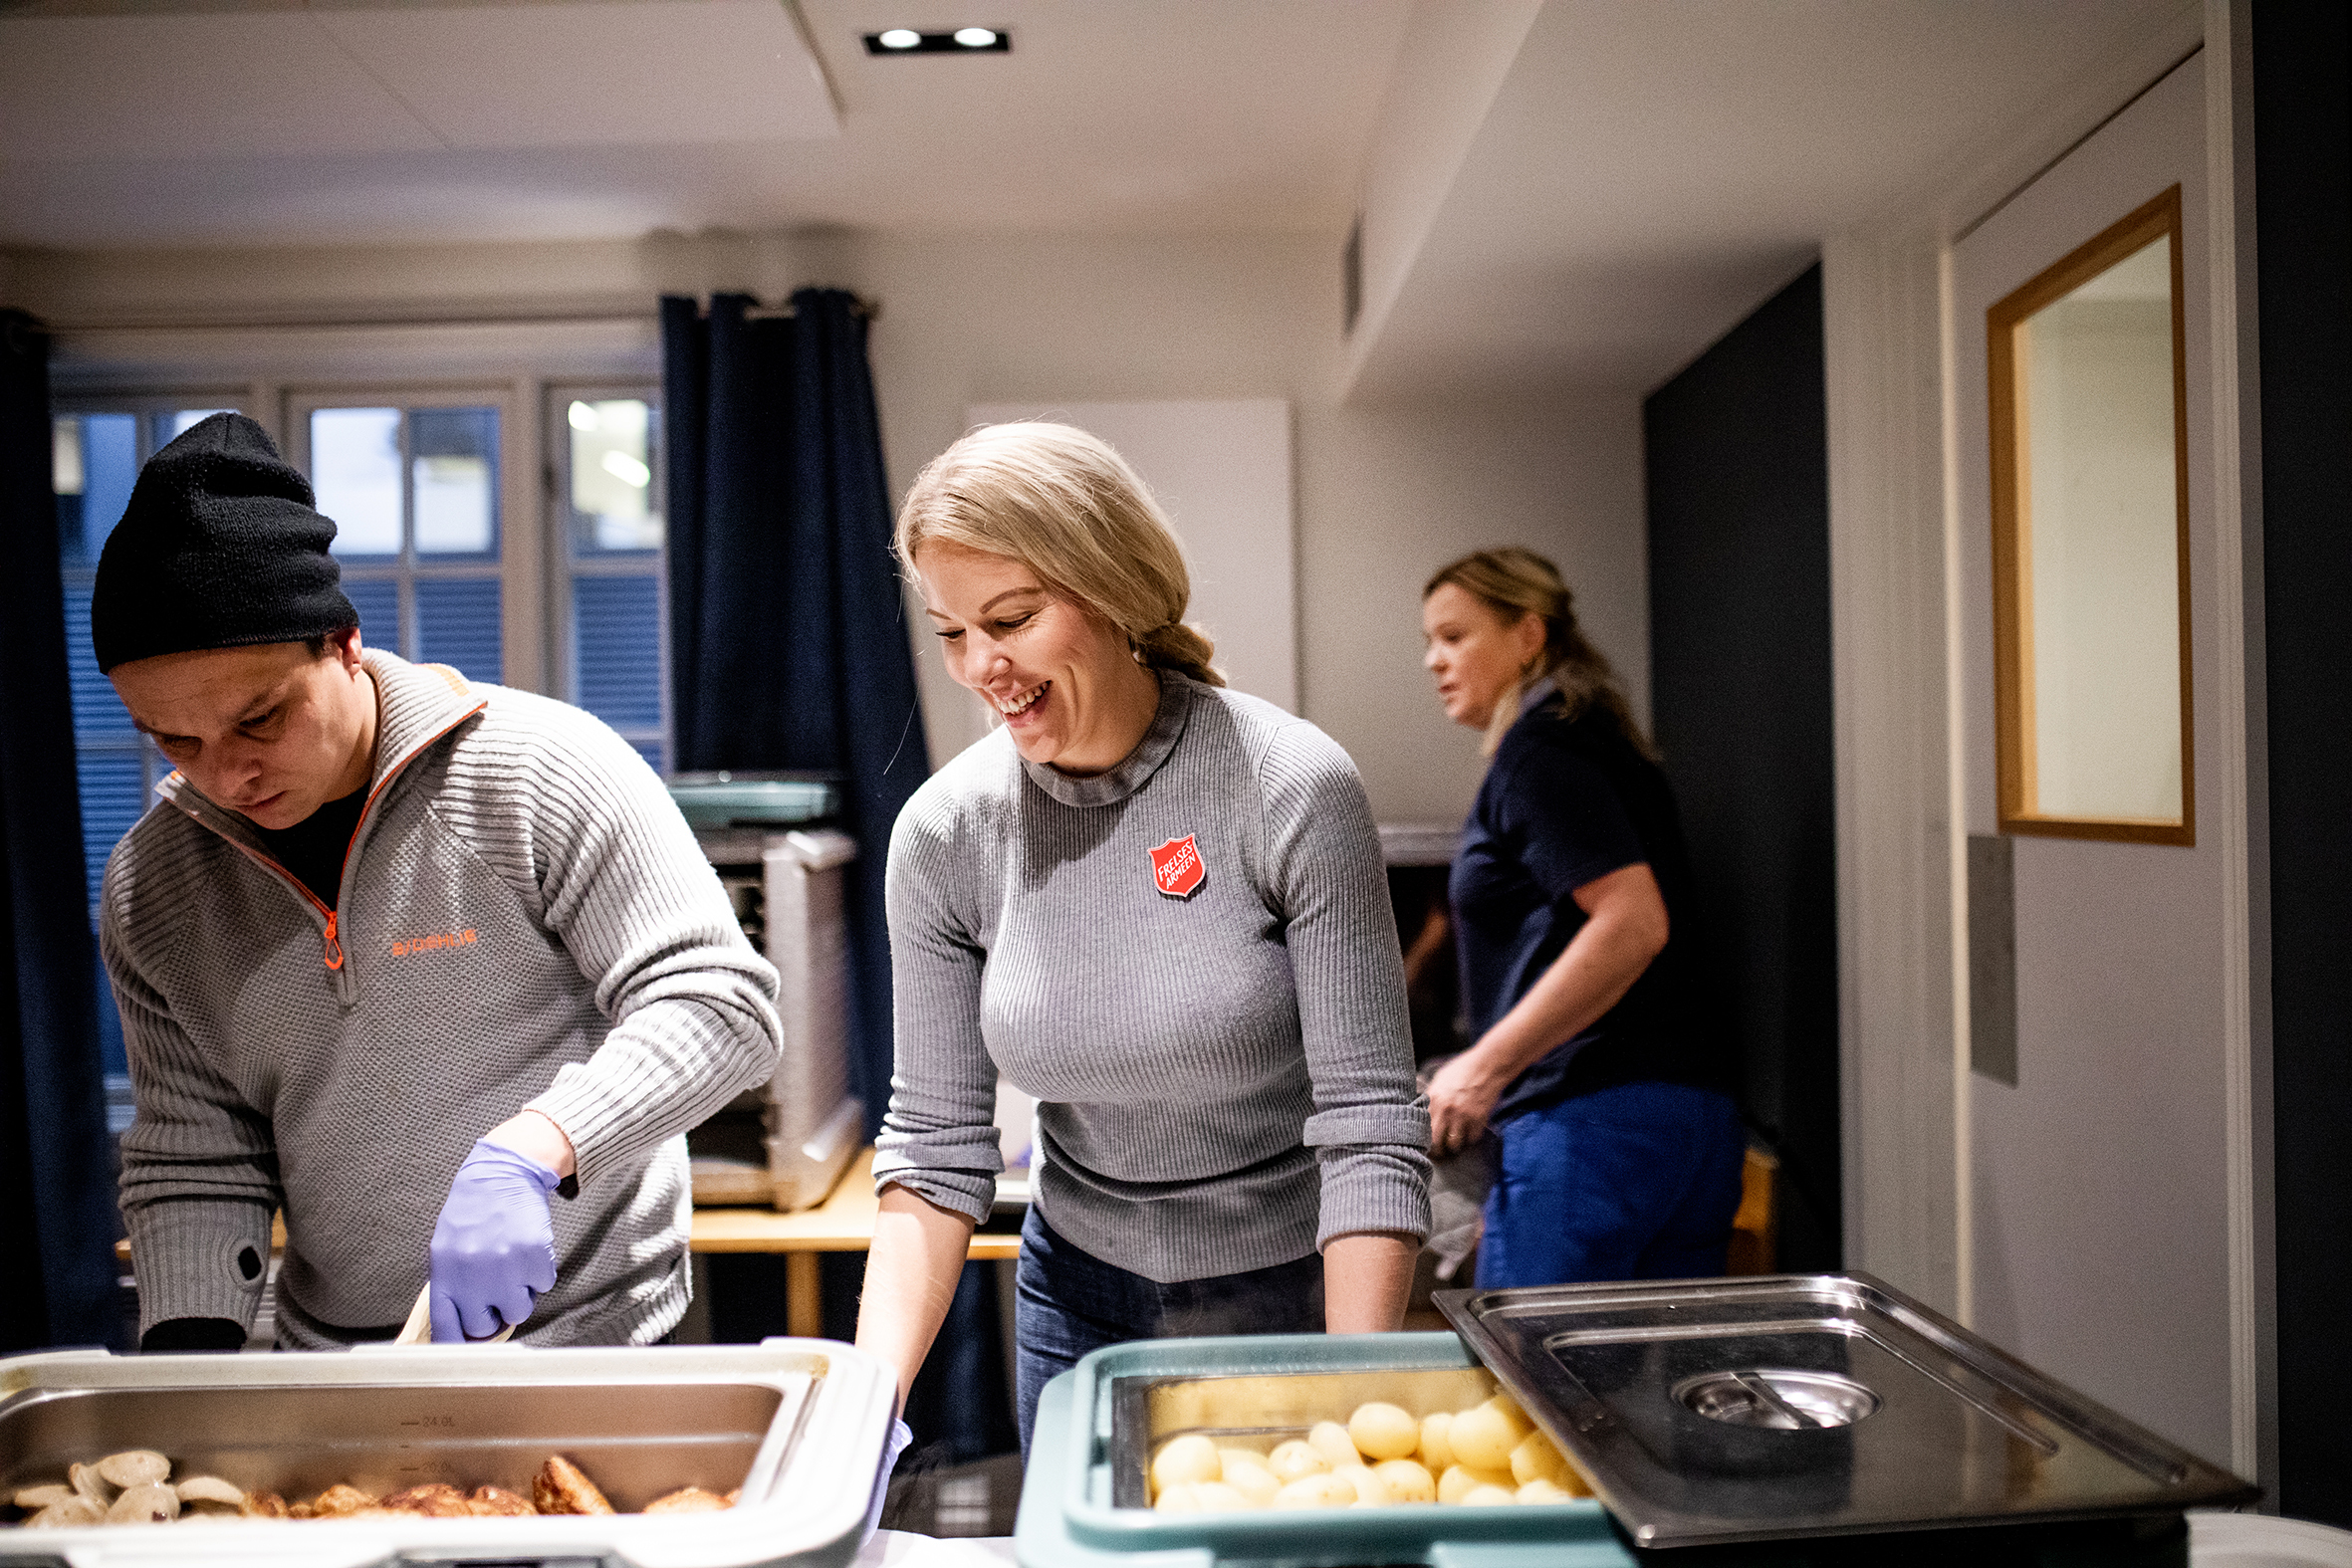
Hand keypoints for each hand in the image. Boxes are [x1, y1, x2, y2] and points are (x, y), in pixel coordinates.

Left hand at [430, 1137, 560, 1341]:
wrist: (501, 1176)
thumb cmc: (472, 1215)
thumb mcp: (447, 1251)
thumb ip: (453, 1288)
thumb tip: (465, 1327)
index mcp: (445, 1277)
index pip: (447, 1331)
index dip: (459, 1344)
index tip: (468, 1346)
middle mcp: (473, 1278)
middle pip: (485, 1327)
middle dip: (493, 1314)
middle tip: (497, 1292)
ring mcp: (506, 1270)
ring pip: (519, 1311)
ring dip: (520, 1294)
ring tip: (514, 1268)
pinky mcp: (535, 1258)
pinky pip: (544, 1285)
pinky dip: (540, 1272)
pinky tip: (528, 1250)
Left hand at [1427, 1050, 1506, 1156]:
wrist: (1488, 1066)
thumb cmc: (1463, 1069)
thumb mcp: (1440, 1079)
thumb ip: (1431, 1096)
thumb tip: (1422, 1109)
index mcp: (1434, 1099)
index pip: (1422, 1127)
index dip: (1422, 1138)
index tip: (1423, 1143)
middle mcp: (1446, 1110)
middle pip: (1436, 1141)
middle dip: (1436, 1149)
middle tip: (1438, 1151)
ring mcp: (1463, 1116)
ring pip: (1454, 1144)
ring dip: (1454, 1144)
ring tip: (1454, 1142)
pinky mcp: (1479, 1119)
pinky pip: (1472, 1138)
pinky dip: (1470, 1138)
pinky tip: (1469, 1132)